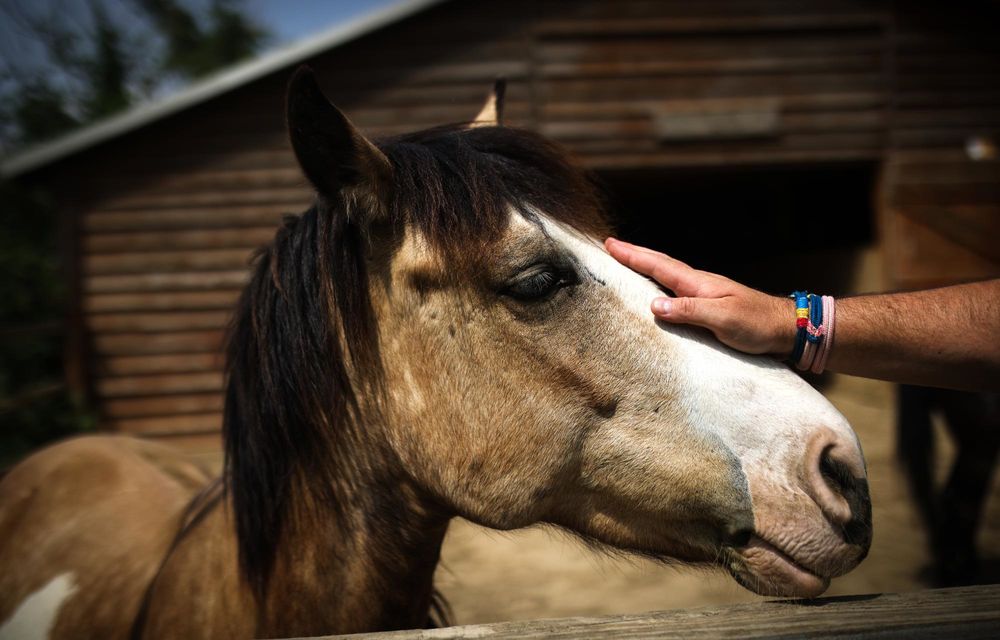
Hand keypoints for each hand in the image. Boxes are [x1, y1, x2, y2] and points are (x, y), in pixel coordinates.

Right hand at [605, 238, 794, 356]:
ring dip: (645, 268)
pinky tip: (656, 292)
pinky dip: (660, 286)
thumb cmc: (757, 323)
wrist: (787, 328)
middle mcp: (699, 285)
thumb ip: (690, 310)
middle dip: (634, 256)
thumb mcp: (723, 318)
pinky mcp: (709, 307)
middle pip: (660, 266)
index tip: (611, 244)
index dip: (634, 255)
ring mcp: (704, 294)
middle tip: (611, 247)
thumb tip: (654, 305)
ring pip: (667, 277)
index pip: (659, 266)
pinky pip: (676, 292)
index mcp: (698, 283)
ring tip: (626, 264)